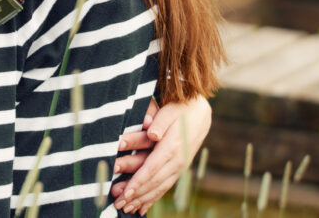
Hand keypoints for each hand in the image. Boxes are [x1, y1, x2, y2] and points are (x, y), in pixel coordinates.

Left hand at [112, 96, 211, 214]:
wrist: (200, 114)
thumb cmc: (180, 110)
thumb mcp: (169, 111)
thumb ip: (159, 123)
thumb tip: (151, 134)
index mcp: (172, 146)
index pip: (152, 168)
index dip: (138, 181)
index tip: (126, 193)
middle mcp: (178, 161)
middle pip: (154, 182)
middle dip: (136, 195)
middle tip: (118, 205)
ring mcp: (180, 167)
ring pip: (159, 188)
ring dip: (142, 200)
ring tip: (126, 210)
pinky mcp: (180, 169)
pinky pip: (165, 187)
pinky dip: (153, 198)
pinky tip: (142, 208)